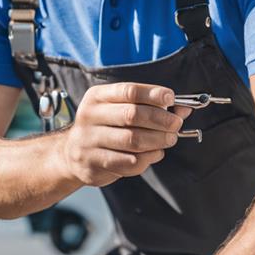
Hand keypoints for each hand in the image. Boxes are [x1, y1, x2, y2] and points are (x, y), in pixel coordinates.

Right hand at [58, 83, 191, 186]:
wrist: (71, 154)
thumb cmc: (103, 128)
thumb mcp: (119, 110)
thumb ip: (149, 108)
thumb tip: (183, 109)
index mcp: (96, 97)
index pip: (128, 91)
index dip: (153, 94)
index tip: (171, 98)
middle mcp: (89, 116)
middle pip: (132, 115)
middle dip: (160, 119)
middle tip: (175, 124)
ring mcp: (88, 141)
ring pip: (132, 140)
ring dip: (157, 140)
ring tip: (169, 140)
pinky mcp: (93, 163)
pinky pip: (129, 162)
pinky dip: (148, 159)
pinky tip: (153, 154)